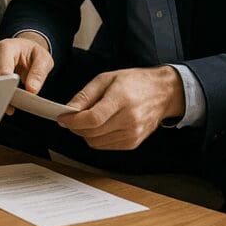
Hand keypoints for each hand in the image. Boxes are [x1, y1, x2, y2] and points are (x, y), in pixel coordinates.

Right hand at [0, 34, 53, 113]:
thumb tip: (32, 89)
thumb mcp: (43, 59)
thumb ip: (38, 73)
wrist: (26, 48)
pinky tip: (6, 105)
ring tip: (10, 107)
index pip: (1, 68)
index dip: (5, 83)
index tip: (12, 94)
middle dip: (0, 92)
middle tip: (12, 105)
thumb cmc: (32, 52)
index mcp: (6, 48)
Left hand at [57, 66, 185, 149]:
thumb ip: (85, 95)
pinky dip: (97, 138)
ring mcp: (133, 134)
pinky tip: (100, 125)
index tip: (62, 117)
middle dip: (75, 127)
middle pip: (91, 132)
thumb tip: (68, 110)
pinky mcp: (133, 143)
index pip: (92, 119)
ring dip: (85, 133)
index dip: (73, 121)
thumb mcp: (106, 79)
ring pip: (96, 142)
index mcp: (121, 100)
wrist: (162, 93)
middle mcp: (129, 120)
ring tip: (88, 120)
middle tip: (71, 117)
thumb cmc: (134, 82)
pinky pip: (105, 146)